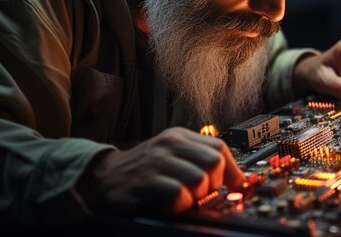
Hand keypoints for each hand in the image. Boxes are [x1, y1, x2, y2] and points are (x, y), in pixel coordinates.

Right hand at [76, 127, 244, 214]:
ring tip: (182, 197)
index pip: (219, 147)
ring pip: (200, 178)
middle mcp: (170, 144)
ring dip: (196, 195)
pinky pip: (179, 194)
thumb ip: (199, 160)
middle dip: (214, 183)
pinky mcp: (147, 181)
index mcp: (179, 136)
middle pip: (214, 161)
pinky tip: (169, 203)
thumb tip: (238, 180)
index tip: (236, 186)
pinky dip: (179, 204)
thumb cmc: (143, 169)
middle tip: (200, 193)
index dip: (232, 170)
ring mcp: (158, 161)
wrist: (101, 177)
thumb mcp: (171, 155)